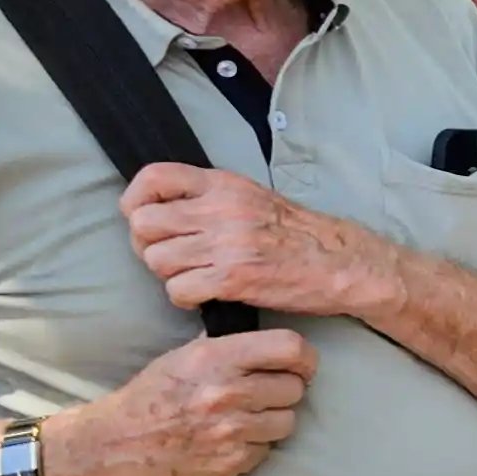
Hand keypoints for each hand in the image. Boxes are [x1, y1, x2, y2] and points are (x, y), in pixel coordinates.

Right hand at [42, 329, 317, 475]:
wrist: (112, 446)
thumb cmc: (147, 397)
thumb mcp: (181, 357)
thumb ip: (225, 346)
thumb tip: (264, 336)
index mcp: (214, 358)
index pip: (290, 347)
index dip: (302, 357)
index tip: (299, 364)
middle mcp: (226, 393)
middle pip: (295, 388)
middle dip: (285, 390)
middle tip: (264, 394)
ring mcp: (230, 431)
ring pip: (287, 421)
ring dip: (272, 420)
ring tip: (246, 418)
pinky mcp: (230, 463)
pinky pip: (266, 451)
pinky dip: (254, 447)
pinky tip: (229, 441)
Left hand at [118, 163, 400, 320]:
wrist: (341, 262)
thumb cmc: (296, 234)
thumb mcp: (252, 198)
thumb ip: (209, 197)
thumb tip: (161, 208)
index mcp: (224, 185)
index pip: (154, 177)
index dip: (135, 201)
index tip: (143, 219)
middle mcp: (222, 209)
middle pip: (144, 225)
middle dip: (148, 246)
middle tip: (170, 257)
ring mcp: (228, 244)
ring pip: (157, 260)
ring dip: (169, 275)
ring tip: (194, 277)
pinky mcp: (234, 279)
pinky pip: (178, 290)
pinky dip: (185, 298)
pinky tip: (205, 295)